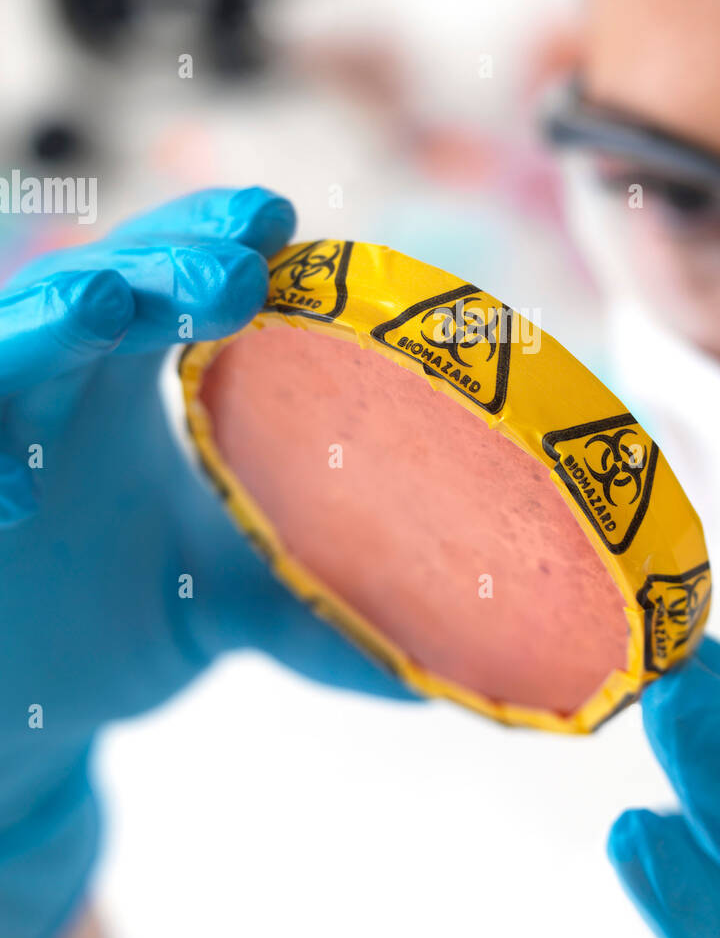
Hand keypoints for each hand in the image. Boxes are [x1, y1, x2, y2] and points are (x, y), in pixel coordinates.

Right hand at [0, 187, 415, 937]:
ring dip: (46, 321)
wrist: (20, 716)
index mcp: (117, 380)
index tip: (278, 221)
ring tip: (108, 307)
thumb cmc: (116, 624)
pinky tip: (20, 497)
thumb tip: (458, 649)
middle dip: (157, 265)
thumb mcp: (229, 599)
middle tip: (238, 270)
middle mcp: (46, 388)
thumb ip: (322, 599)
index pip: (161, 277)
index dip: (206, 236)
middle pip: (91, 289)